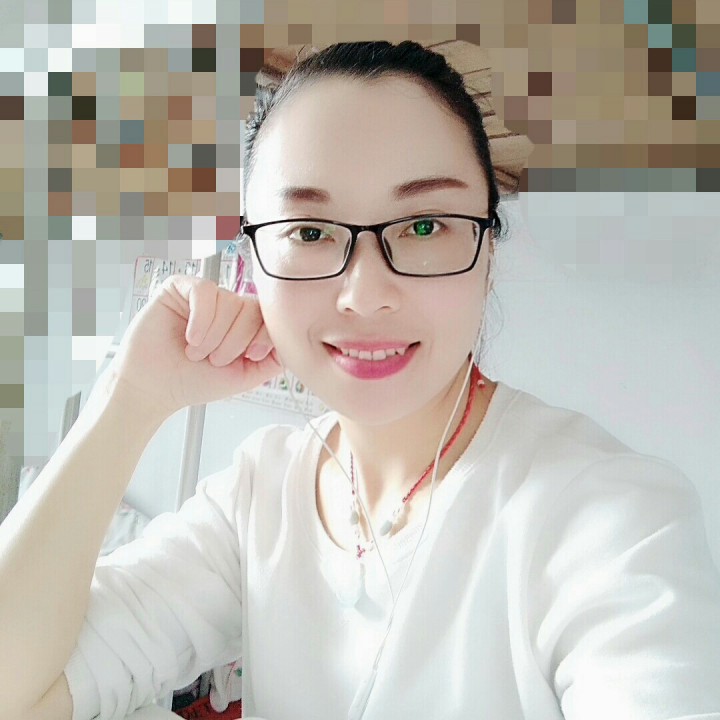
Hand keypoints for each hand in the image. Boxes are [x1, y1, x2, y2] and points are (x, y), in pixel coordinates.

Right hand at [106, 274, 282, 416]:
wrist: (154, 389)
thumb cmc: (194, 382)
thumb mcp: (246, 376)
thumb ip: (274, 359)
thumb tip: (294, 341)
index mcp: (245, 324)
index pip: (270, 315)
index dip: (263, 336)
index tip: (250, 356)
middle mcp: (227, 306)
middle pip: (252, 307)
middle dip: (236, 341)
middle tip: (214, 360)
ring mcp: (204, 296)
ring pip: (228, 300)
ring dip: (214, 335)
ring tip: (196, 352)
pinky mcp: (179, 288)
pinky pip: (204, 290)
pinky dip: (201, 318)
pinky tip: (190, 337)